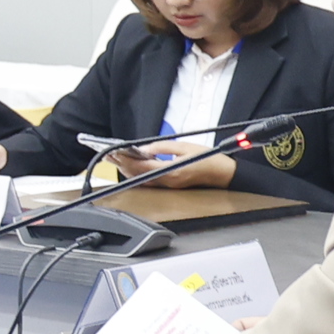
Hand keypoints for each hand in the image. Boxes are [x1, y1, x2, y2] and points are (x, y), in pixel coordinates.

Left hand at [108, 141, 231, 189]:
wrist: (223, 174)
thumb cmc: (207, 159)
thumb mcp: (184, 146)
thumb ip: (162, 147)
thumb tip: (144, 148)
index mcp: (171, 171)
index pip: (142, 166)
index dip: (127, 159)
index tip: (116, 152)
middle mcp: (167, 182)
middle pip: (139, 175)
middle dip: (123, 165)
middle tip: (110, 155)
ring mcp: (168, 186)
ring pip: (142, 179)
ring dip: (128, 170)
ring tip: (116, 159)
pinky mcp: (170, 186)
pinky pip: (149, 182)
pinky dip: (138, 175)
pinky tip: (130, 168)